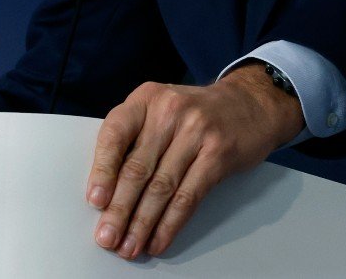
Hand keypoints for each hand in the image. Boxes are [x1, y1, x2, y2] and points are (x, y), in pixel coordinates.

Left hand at [86, 65, 303, 259]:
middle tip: (107, 237)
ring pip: (162, 187)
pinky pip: (188, 196)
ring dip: (142, 223)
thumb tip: (107, 192)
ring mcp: (196, 132)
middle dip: (119, 209)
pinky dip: (170, 223)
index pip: (115, 134)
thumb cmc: (197, 113)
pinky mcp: (218, 154)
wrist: (251, 103)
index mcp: (146, 99)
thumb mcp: (161, 110)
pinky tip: (159, 240)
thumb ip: (135, 140)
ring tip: (130, 246)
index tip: (95, 201)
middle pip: (138, 167)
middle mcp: (169, 111)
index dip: (102, 170)